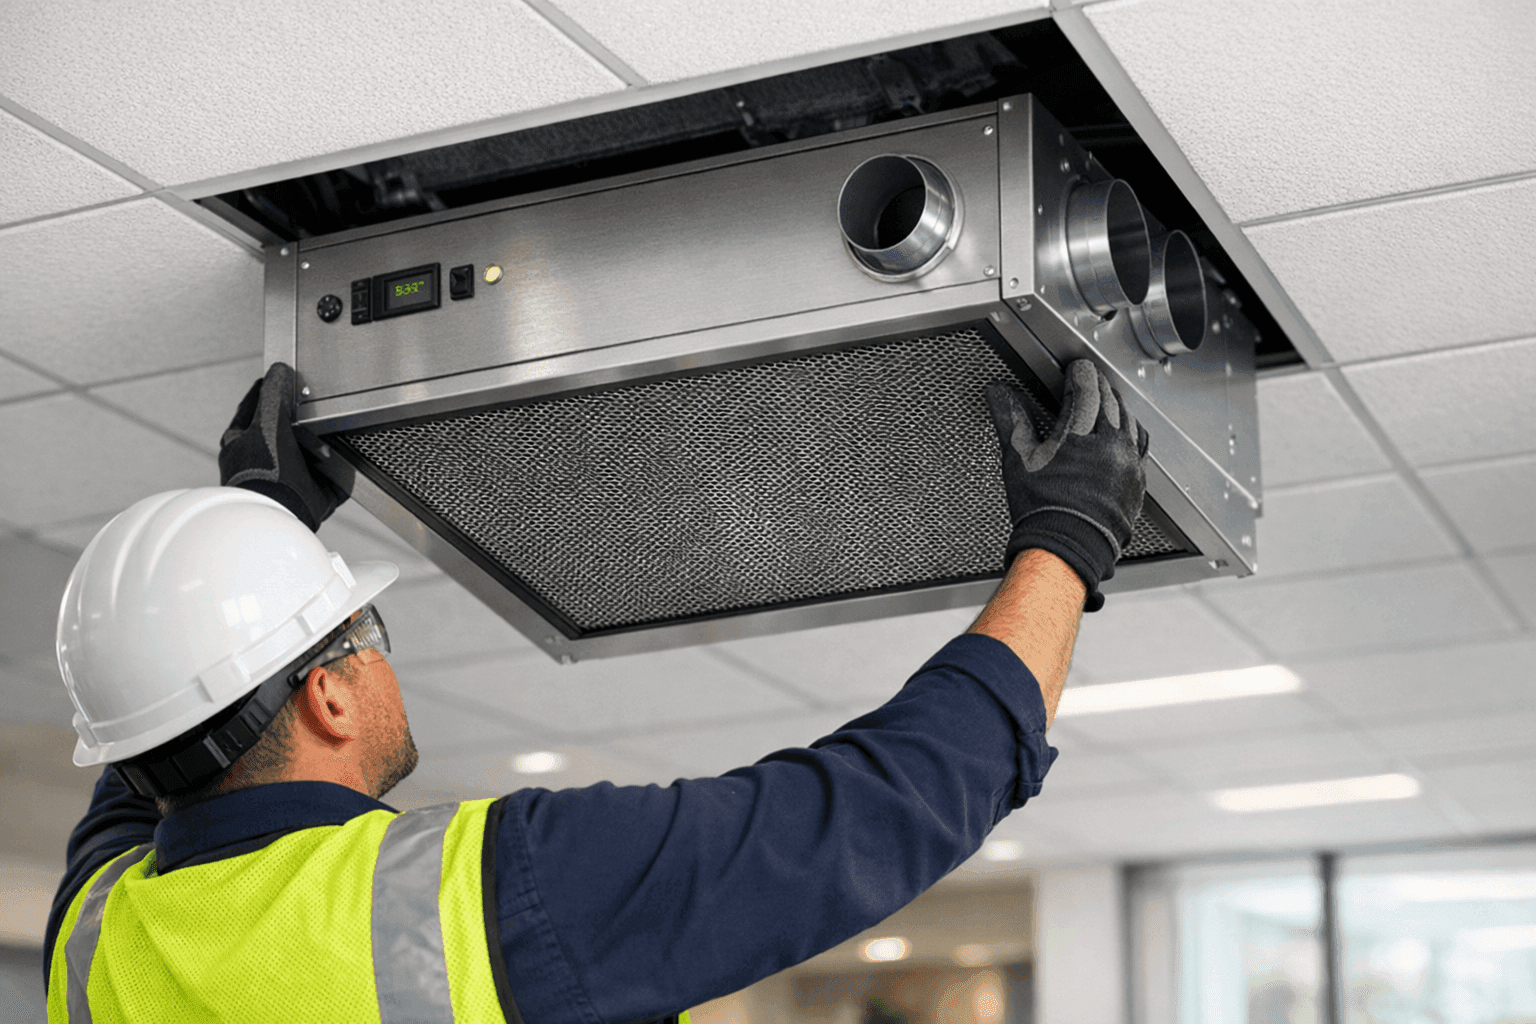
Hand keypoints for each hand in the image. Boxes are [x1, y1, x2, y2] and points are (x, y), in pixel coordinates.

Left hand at [218, 363, 345, 530]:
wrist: (281, 514)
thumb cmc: (263, 472)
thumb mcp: (267, 422)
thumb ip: (272, 395)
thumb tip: (278, 371)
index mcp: (237, 443)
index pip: (251, 408)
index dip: (265, 391)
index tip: (279, 379)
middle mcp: (255, 463)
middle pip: (279, 432)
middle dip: (297, 423)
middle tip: (311, 411)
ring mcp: (279, 481)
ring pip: (302, 456)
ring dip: (318, 449)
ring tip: (330, 440)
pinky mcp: (303, 499)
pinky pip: (325, 480)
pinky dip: (335, 473)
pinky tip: (344, 465)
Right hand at [985, 360, 1148, 611]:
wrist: (1067, 550)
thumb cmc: (1041, 510)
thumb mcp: (1018, 459)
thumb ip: (1010, 419)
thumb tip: (998, 392)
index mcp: (1080, 435)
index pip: (1087, 388)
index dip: (1081, 373)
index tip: (1076, 368)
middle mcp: (1110, 445)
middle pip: (1111, 401)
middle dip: (1099, 387)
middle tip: (1088, 382)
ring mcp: (1128, 465)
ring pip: (1130, 421)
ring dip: (1118, 408)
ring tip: (1105, 405)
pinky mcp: (1137, 483)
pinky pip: (1140, 448)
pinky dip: (1130, 435)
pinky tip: (1121, 437)